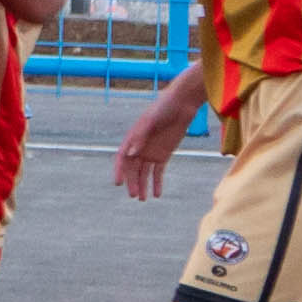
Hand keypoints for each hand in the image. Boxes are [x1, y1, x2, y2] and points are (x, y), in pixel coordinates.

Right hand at [110, 78, 200, 198]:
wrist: (182, 103)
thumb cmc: (164, 107)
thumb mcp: (151, 120)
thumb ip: (141, 136)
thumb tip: (131, 154)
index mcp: (133, 138)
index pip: (122, 158)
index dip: (119, 171)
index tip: (118, 183)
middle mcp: (140, 147)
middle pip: (133, 169)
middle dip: (132, 182)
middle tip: (134, 195)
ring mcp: (151, 151)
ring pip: (144, 173)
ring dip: (143, 186)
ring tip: (143, 199)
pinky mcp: (164, 154)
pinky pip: (158, 171)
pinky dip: (157, 183)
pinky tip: (157, 194)